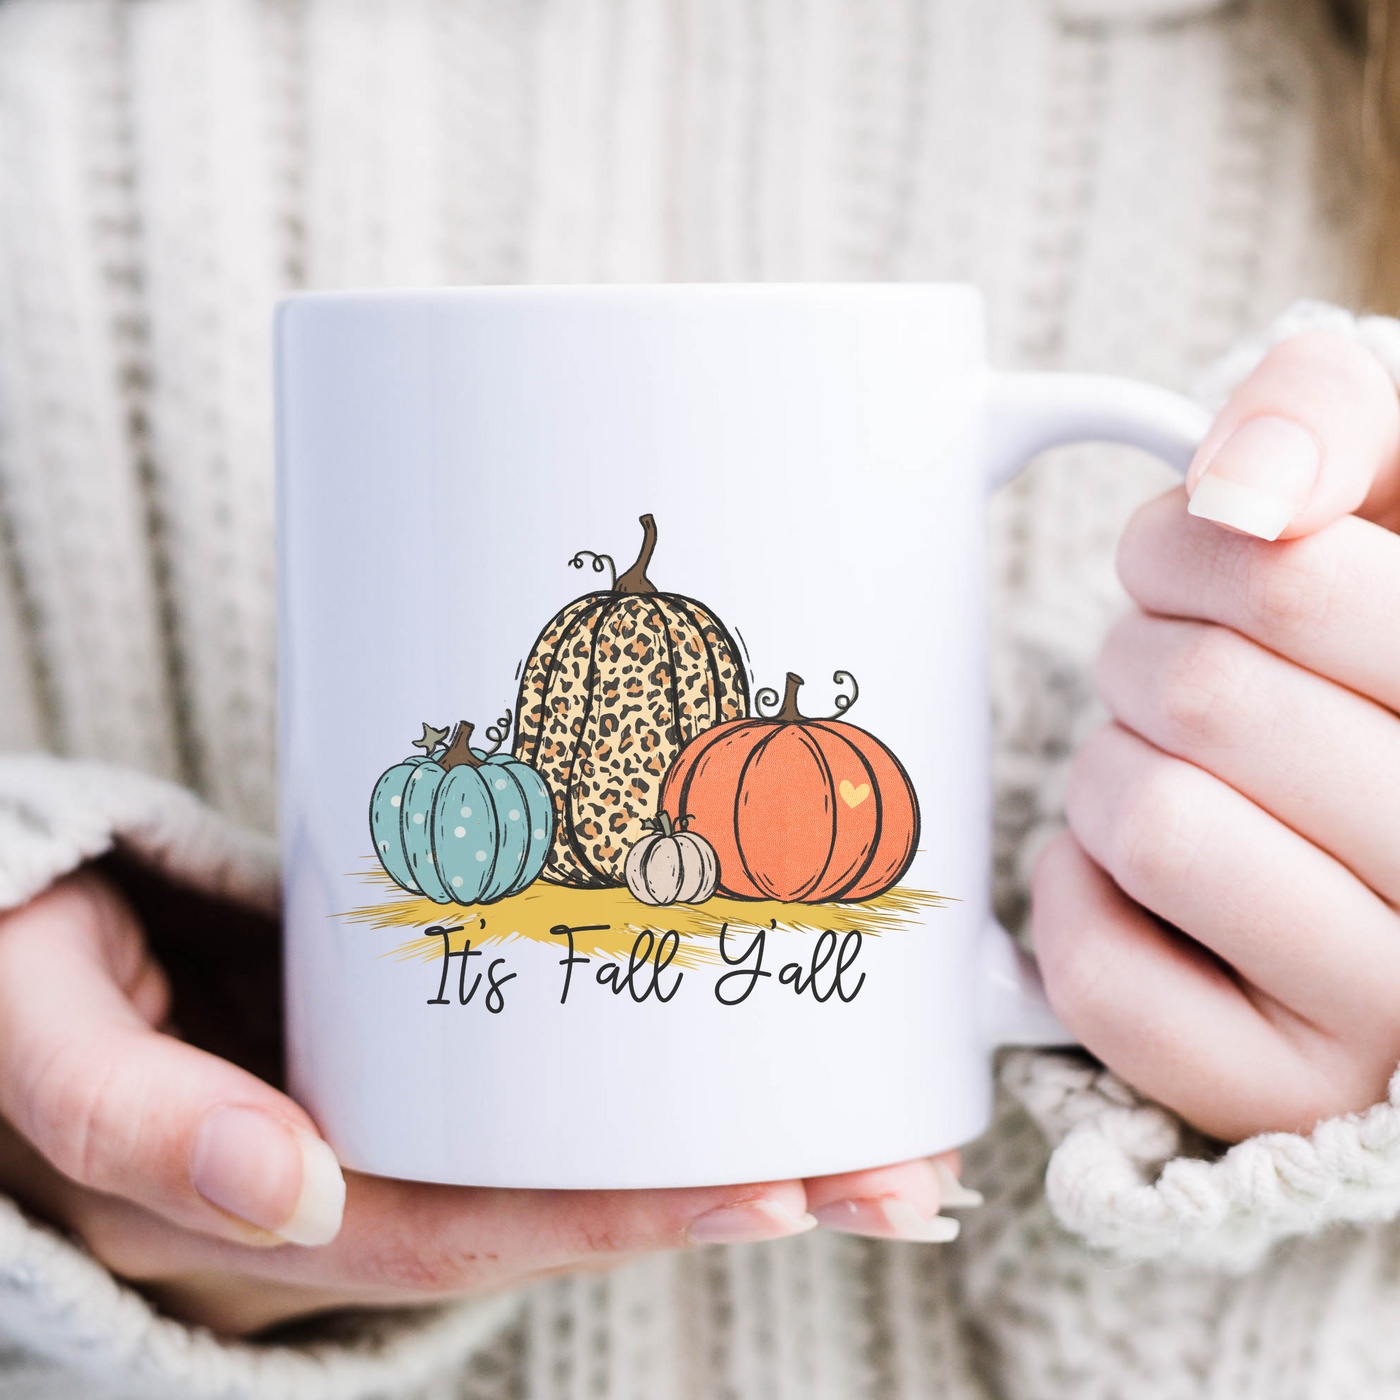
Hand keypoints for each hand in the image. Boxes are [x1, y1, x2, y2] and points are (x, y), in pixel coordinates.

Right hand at [0, 865, 974, 1337]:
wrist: (23, 943)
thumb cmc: (28, 980)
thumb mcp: (47, 1040)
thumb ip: (136, 1117)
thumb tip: (295, 1188)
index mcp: (280, 1206)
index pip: (477, 1231)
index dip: (623, 1224)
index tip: (774, 1192)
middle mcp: (362, 1180)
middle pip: (566, 1208)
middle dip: (733, 1197)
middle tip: (897, 1176)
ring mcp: (400, 1114)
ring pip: (579, 1154)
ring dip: (729, 1149)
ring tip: (879, 1135)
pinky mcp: (422, 1046)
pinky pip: (552, 1085)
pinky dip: (657, 1090)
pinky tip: (756, 1062)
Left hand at [1032, 328, 1399, 1143]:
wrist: (1342, 789)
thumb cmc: (1350, 631)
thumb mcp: (1383, 480)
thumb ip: (1327, 419)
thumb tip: (1238, 496)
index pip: (1284, 577)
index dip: (1182, 548)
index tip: (1202, 566)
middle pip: (1202, 695)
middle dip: (1142, 654)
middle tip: (1177, 676)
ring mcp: (1394, 1009)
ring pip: (1152, 823)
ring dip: (1112, 770)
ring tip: (1168, 773)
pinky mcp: (1278, 1087)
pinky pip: (1102, 974)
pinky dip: (1075, 895)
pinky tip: (1129, 872)